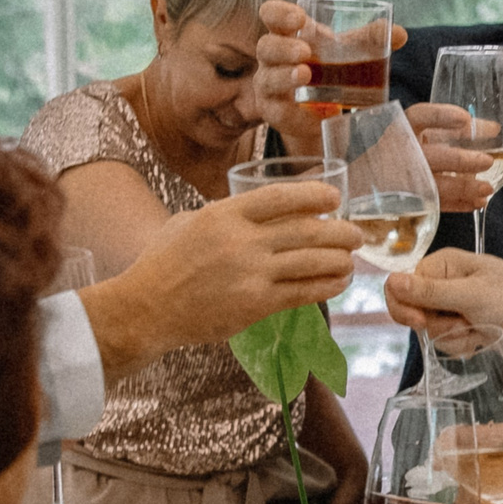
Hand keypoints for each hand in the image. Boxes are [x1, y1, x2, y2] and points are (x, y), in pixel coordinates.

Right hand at [82, 182, 357, 376]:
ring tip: (351, 260)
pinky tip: (338, 283)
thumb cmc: (162, 262)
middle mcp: (242, 242)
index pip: (281, 198)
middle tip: (356, 234)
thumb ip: (224, 214)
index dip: (313, 196)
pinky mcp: (255, 305)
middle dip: (340, 232)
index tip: (334, 199)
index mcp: (225, 215)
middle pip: (306, 231)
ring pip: (311, 263)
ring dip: (339, 261)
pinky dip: (326, 287)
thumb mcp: (188, 222)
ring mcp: (251, 274)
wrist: (146, 308)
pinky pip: (302, 293)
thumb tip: (254, 210)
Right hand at [249, 0, 409, 152]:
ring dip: (285, 76)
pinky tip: (314, 111)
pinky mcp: (275, 112)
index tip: (299, 18)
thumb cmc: (330, 67)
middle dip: (284, 47)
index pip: (271, 14)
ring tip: (305, 75)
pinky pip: (278, 111)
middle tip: (305, 51)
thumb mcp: (349, 50)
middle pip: (266, 46)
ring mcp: (270, 85)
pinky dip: (295, 111)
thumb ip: (370, 40)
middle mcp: (273, 57)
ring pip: (267, 78)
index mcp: (288, 33)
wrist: (321, 108)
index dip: (279, 13)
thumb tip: (400, 33)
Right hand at [384, 248, 502, 353]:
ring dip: (455, 336)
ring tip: (481, 327)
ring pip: (432, 331)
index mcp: (442, 265)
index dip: (406, 307)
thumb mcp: (469, 295)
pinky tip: (486, 337)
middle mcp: (445, 283)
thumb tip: (390, 281)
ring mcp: (456, 305)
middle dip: (436, 325)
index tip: (422, 320)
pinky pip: (450, 342)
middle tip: (462, 323)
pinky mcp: (467, 324)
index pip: (400, 286)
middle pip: (413, 312)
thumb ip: (428, 292)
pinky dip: (466, 344)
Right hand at [407, 101, 496, 214]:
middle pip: (431, 156)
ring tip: (487, 188)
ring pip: (434, 185)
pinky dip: (457, 204)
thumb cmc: (406, 152)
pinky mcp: (409, 203)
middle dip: (460, 160)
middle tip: (487, 161)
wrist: (368, 184)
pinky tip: (477, 202)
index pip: (419, 117)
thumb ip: (456, 131)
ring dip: (462, 188)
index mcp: (403, 130)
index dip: (442, 117)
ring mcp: (403, 181)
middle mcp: (401, 154)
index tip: (465, 118)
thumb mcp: (424, 134)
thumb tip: (495, 129)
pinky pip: (435, 204)